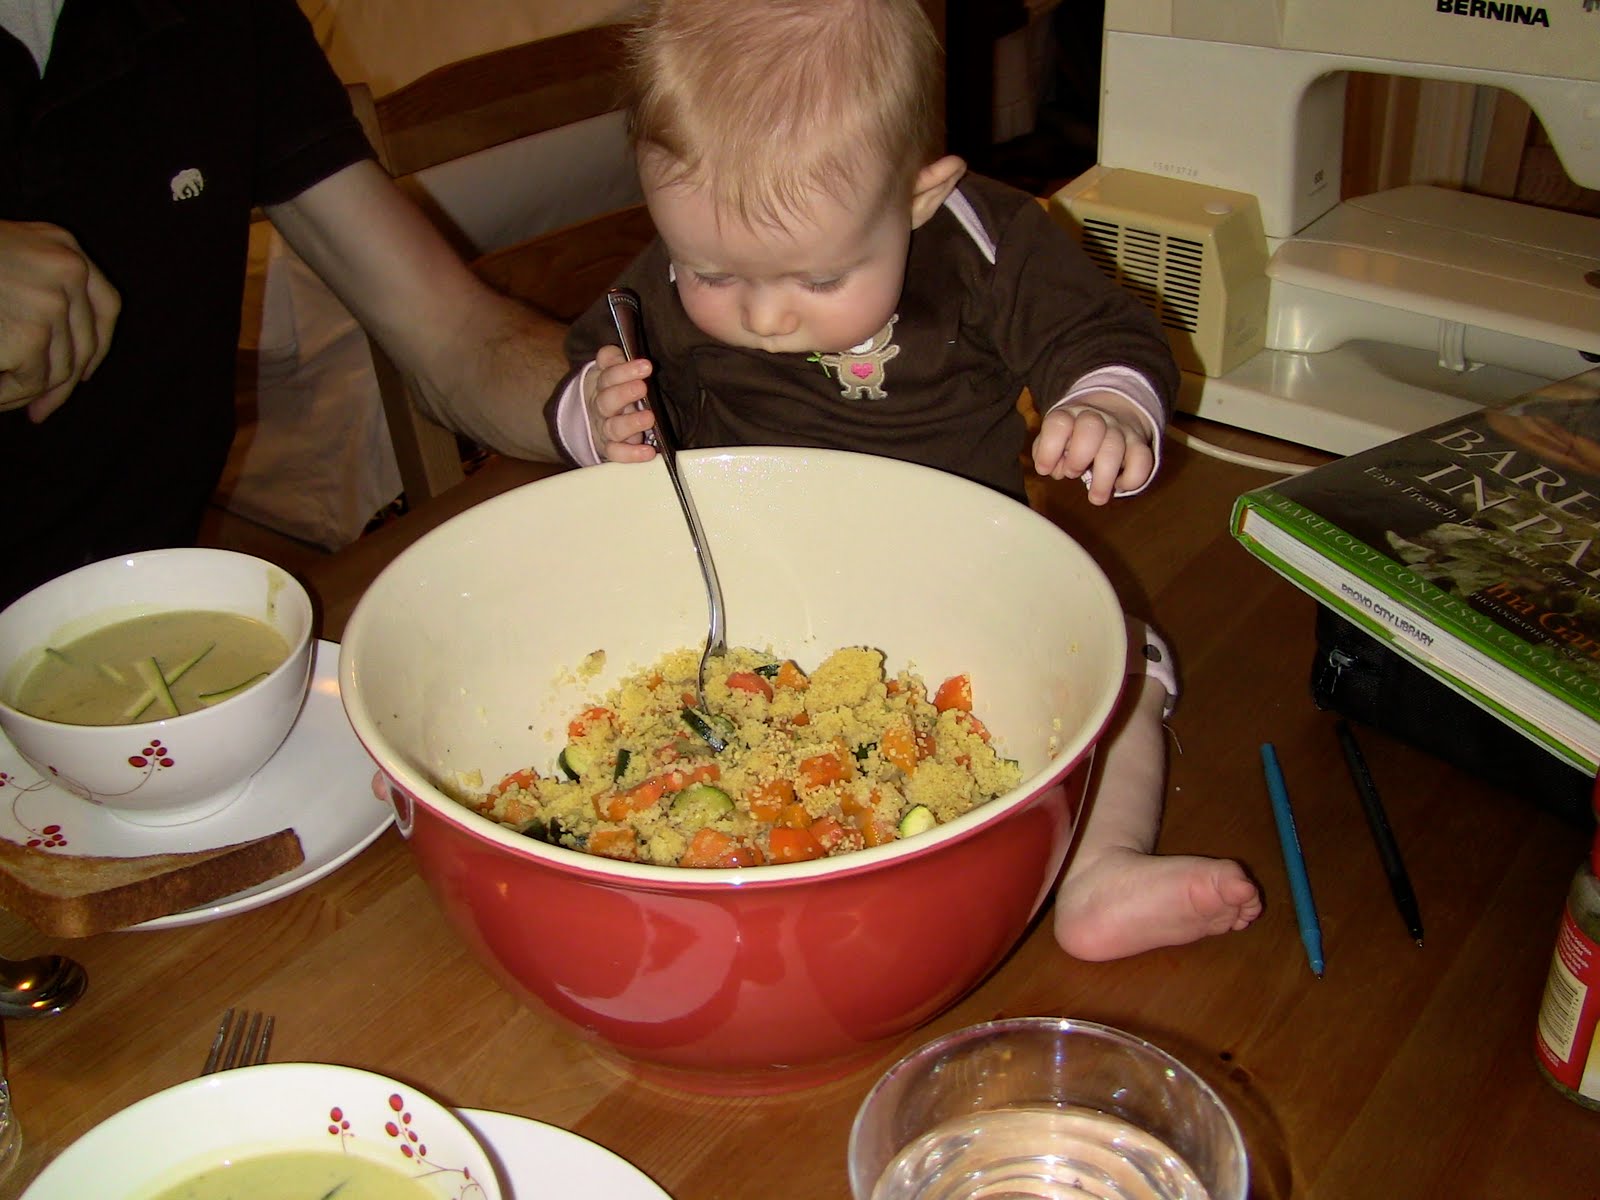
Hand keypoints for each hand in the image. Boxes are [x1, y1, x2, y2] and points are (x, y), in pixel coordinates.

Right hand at [0, 221, 120, 420]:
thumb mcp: (7, 258)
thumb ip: (37, 288)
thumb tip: (65, 359)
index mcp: (61, 245)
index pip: (106, 304)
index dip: (97, 346)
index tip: (82, 375)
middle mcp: (67, 269)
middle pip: (86, 343)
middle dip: (63, 384)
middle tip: (40, 411)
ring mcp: (52, 302)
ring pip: (59, 369)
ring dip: (28, 392)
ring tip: (0, 397)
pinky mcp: (31, 334)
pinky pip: (31, 381)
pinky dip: (8, 395)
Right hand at [587, 344, 660, 462]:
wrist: (591, 417)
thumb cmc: (612, 388)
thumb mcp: (610, 368)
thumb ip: (614, 358)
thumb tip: (624, 350)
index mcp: (602, 383)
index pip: (608, 372)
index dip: (623, 369)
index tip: (646, 366)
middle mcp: (601, 406)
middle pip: (607, 399)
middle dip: (624, 393)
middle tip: (642, 387)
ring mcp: (605, 429)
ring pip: (613, 428)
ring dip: (630, 423)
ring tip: (649, 418)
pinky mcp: (609, 449)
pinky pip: (616, 454)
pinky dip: (631, 454)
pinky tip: (648, 453)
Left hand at [1031, 390, 1153, 504]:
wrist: (1111, 413)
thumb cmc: (1073, 436)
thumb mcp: (1054, 440)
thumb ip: (1047, 454)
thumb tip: (1056, 469)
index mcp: (1069, 415)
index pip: (1059, 424)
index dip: (1049, 448)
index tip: (1045, 469)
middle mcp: (1095, 419)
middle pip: (1091, 429)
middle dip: (1079, 457)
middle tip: (1074, 474)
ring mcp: (1120, 429)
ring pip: (1115, 447)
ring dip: (1103, 477)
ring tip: (1095, 498)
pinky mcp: (1139, 444)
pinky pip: (1143, 460)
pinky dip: (1132, 479)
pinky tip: (1119, 486)